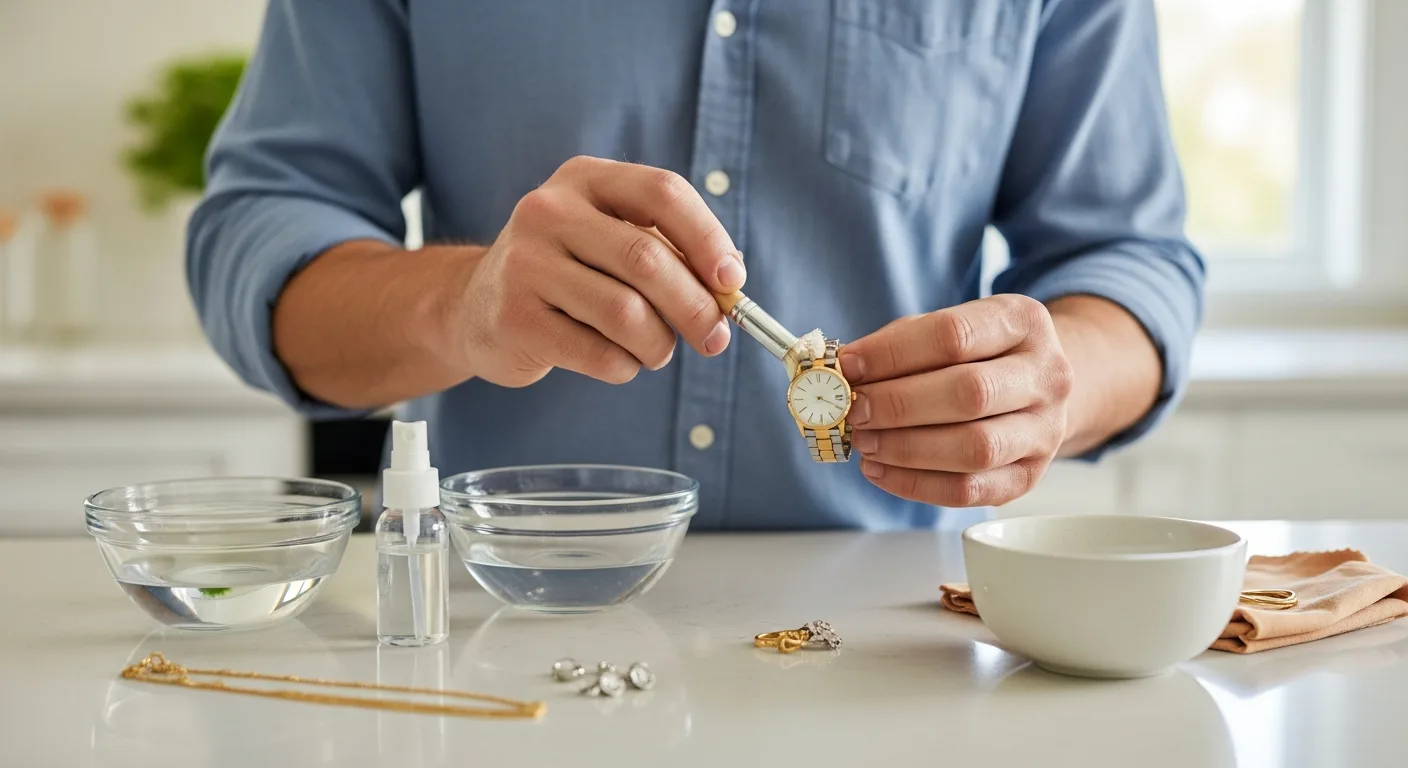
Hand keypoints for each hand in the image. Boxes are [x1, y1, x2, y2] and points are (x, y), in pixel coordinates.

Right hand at [456, 156, 744, 386]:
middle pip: (647, 258)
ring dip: (659, 344)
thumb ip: (667, 253)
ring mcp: (525, 264)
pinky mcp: (515, 319)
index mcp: (584, 179)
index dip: (707, 238)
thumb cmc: (566, 274)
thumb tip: (727, 287)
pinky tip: (619, 361)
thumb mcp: (609, 241)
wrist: (473, 308)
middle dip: (695, 306)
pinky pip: (598, 353)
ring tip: (656, 351)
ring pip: (626, 313)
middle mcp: (548, 211)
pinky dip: (625, 367)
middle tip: (714, 338)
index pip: (662, 192)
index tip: (732, 280)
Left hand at [838, 294, 1073, 506]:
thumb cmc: (978, 354)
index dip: (893, 353)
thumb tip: (846, 371)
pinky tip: (880, 470)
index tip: (849, 366)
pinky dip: (916, 484)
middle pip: (970, 394)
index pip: (954, 335)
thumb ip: (899, 343)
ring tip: (865, 442)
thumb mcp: (946, 327)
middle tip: (855, 410)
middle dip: (899, 405)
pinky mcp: (1030, 476)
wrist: (1036, 385)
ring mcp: (1046, 430)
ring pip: (975, 448)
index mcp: (1022, 322)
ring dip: (906, 449)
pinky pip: (971, 490)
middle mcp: (1047, 375)